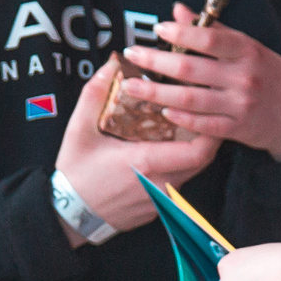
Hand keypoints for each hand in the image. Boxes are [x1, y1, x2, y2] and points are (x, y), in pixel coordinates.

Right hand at [53, 59, 220, 237]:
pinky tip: (167, 153)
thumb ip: (95, 94)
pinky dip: (178, 168)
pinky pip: (177, 185)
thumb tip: (112, 65)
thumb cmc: (76, 172)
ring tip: (187, 129)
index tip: (209, 110)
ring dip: (192, 152)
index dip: (211, 132)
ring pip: (190, 173)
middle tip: (202, 114)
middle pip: (201, 161)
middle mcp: (160, 184)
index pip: (198, 151)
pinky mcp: (157, 209)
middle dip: (206, 137)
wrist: (69, 215)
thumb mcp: (79, 130)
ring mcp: (160, 200)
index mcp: (145, 163)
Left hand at [123, 5, 280, 161]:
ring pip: (190, 98)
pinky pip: (203, 124)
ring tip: (132, 86)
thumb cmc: (271, 76)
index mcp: (247, 50)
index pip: (209, 38)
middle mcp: (243, 76)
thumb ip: (213, 30)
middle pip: (190, 68)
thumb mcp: (249, 47)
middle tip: (131, 54)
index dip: (181, 32)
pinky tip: (161, 111)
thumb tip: (178, 10)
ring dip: (157, 92)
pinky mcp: (238, 129)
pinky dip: (181, 118)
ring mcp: (240, 104)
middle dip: (155, 61)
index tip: (157, 28)